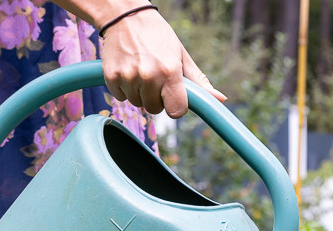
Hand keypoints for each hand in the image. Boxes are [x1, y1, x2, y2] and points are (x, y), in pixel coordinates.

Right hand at [100, 8, 224, 118]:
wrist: (125, 16)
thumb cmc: (158, 36)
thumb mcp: (181, 55)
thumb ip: (199, 81)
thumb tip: (220, 99)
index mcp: (170, 72)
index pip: (176, 111)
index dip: (175, 105)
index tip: (173, 96)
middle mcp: (149, 76)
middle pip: (155, 109)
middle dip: (156, 98)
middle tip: (155, 77)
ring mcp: (128, 78)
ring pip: (137, 104)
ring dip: (140, 93)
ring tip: (141, 70)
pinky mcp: (111, 77)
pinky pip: (120, 97)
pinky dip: (124, 88)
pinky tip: (128, 69)